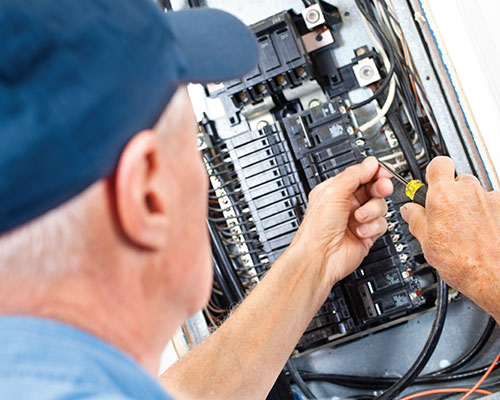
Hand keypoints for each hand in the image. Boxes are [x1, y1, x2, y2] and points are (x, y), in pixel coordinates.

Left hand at [290, 157, 392, 286]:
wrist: (320, 257)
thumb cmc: (317, 228)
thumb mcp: (333, 192)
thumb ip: (354, 175)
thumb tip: (371, 163)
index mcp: (336, 190)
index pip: (361, 174)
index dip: (374, 172)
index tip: (384, 171)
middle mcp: (347, 203)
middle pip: (374, 188)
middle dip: (379, 188)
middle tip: (383, 188)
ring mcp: (358, 219)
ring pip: (380, 206)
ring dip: (371, 212)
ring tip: (359, 218)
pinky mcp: (367, 234)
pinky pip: (382, 224)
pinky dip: (372, 227)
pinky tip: (360, 231)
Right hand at [401, 156, 499, 319]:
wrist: (495, 277)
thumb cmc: (465, 263)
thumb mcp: (427, 243)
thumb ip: (416, 220)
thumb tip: (410, 210)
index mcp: (443, 196)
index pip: (438, 164)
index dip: (434, 172)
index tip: (432, 183)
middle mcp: (469, 191)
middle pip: (458, 180)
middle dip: (453, 194)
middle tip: (447, 214)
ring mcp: (491, 198)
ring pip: (477, 194)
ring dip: (471, 205)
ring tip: (468, 229)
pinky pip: (493, 205)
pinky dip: (488, 215)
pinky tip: (483, 233)